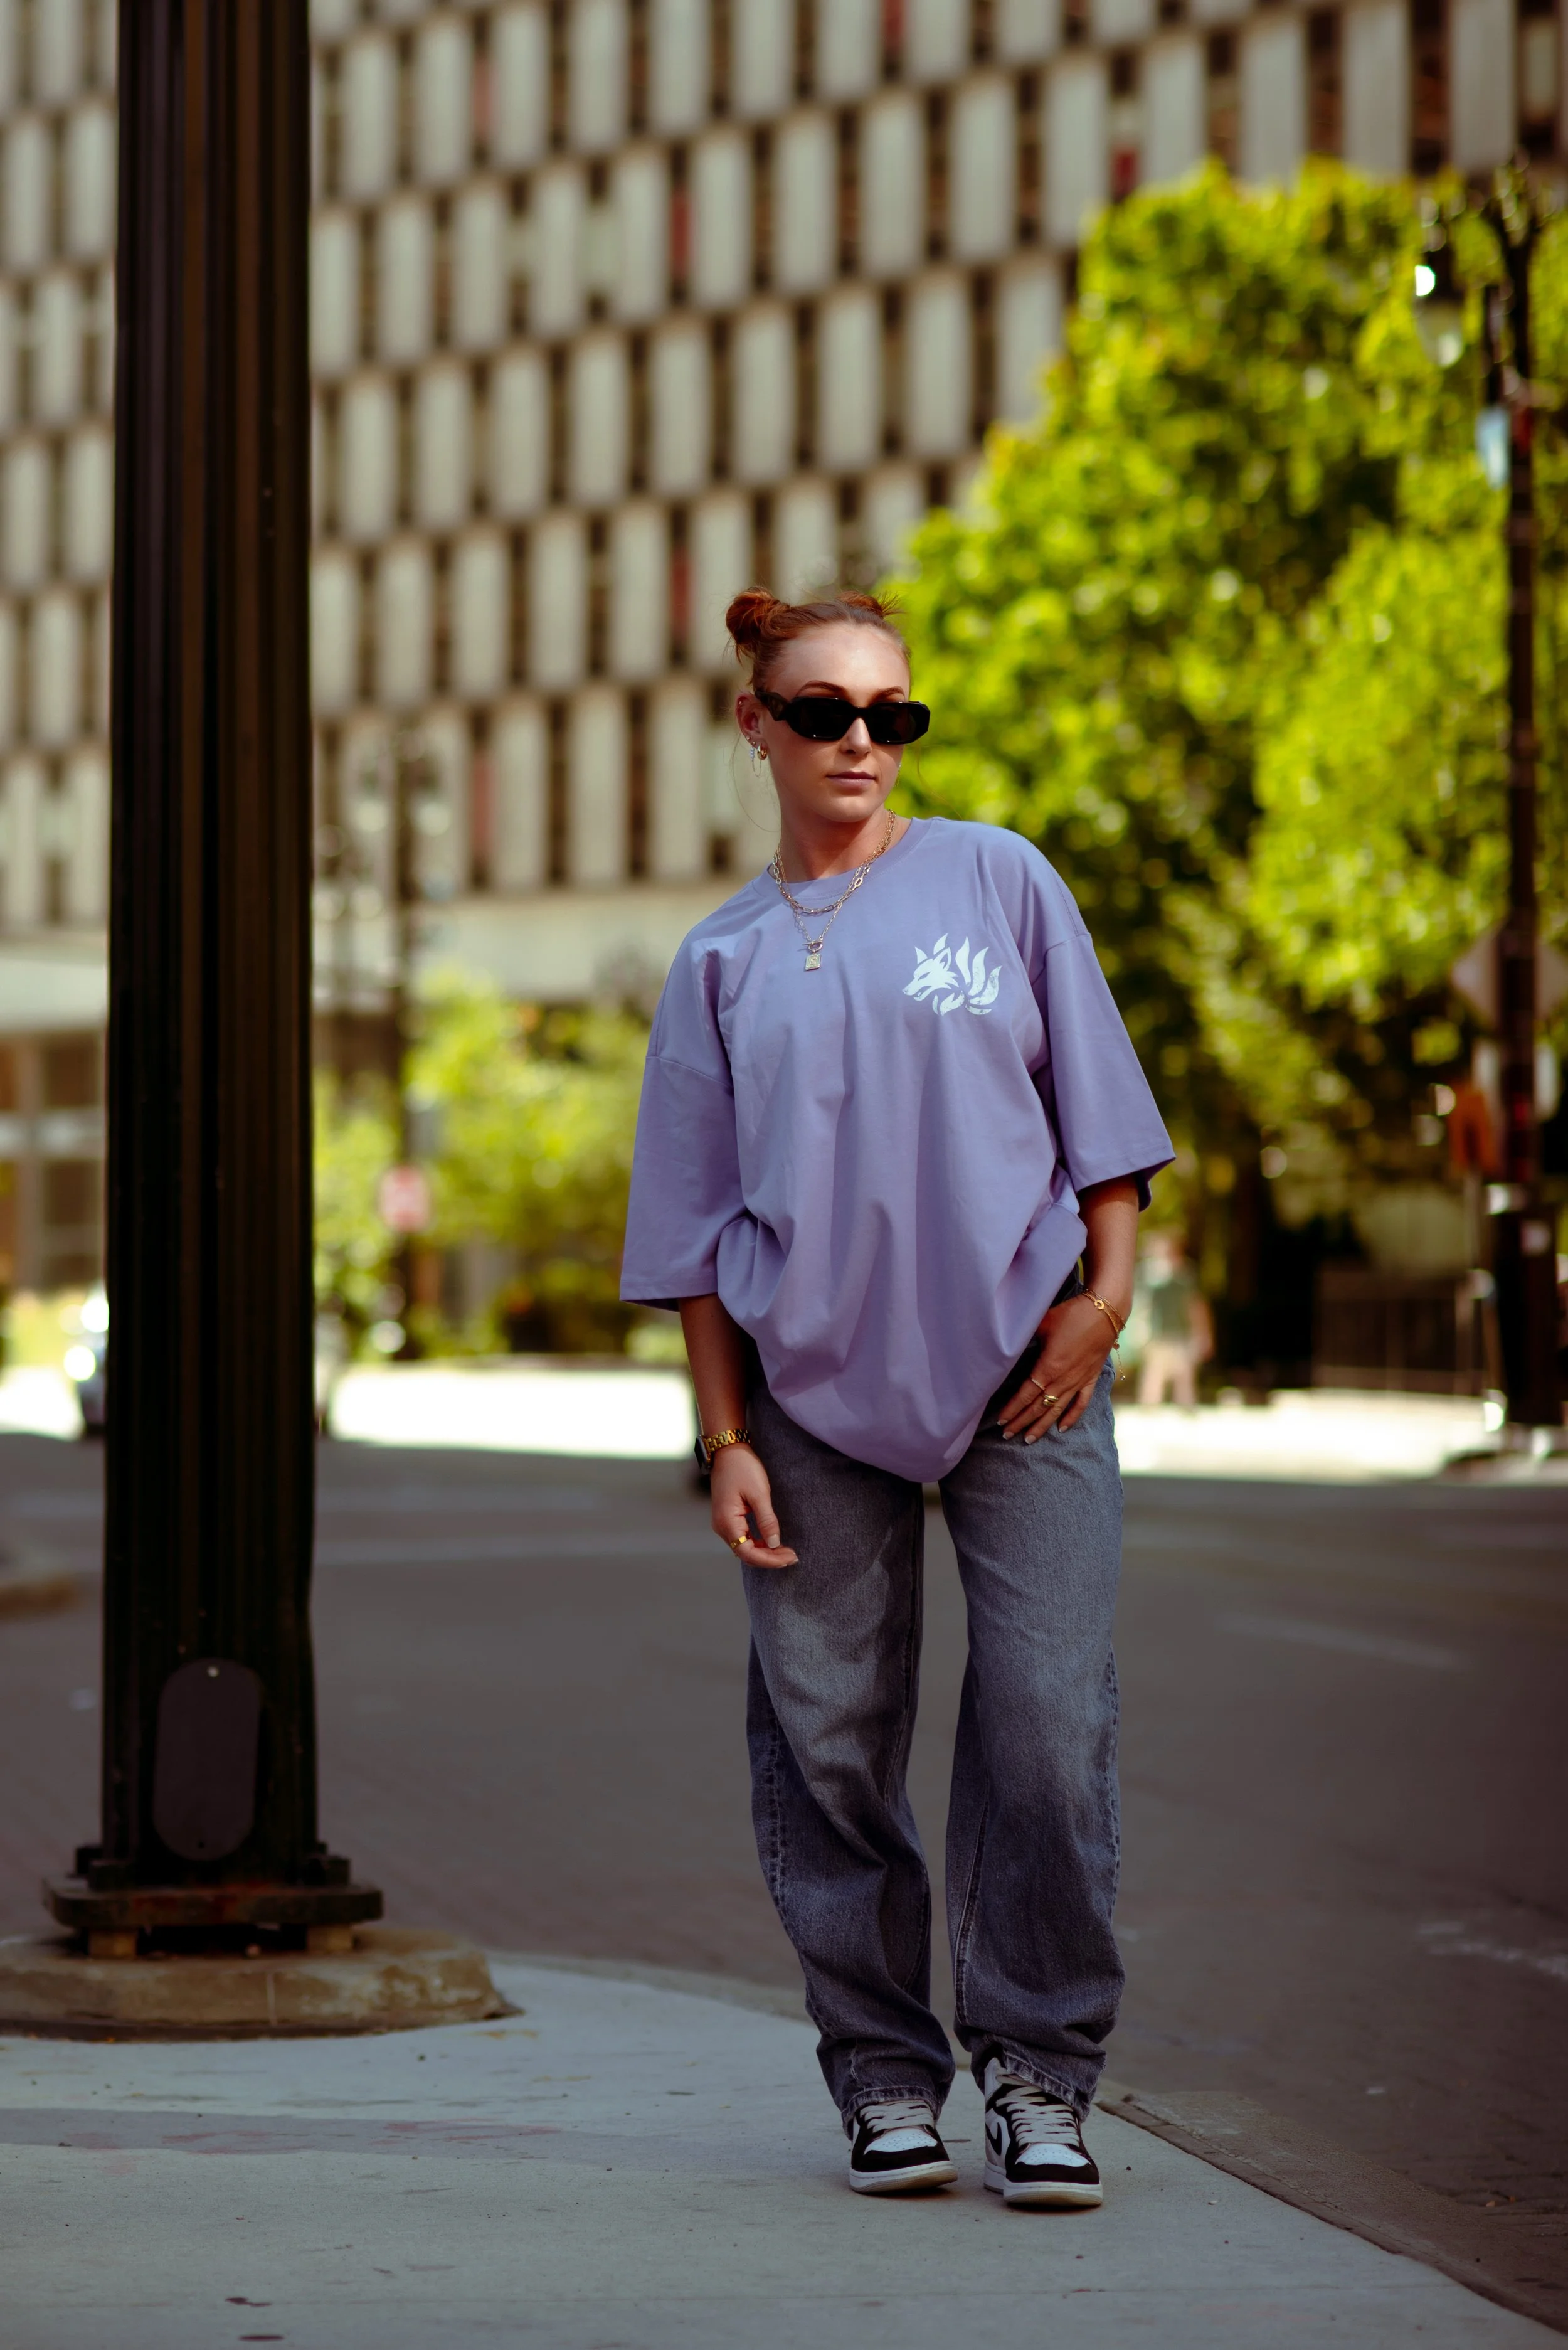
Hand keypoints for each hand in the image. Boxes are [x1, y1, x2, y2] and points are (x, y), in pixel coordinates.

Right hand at [710, 1444, 797, 1568]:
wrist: (727, 1450)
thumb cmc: (742, 1468)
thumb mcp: (759, 1493)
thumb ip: (767, 1520)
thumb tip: (774, 1544)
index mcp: (727, 1522)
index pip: (748, 1552)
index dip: (769, 1559)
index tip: (789, 1557)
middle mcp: (722, 1527)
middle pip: (746, 1553)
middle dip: (769, 1558)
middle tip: (792, 1557)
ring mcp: (723, 1523)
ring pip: (744, 1548)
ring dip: (765, 1552)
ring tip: (786, 1552)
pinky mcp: (728, 1518)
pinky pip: (743, 1538)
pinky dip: (758, 1543)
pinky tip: (772, 1543)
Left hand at [997, 1295, 1118, 1443]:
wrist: (1105, 1312)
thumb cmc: (1071, 1314)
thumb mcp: (1043, 1323)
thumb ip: (1026, 1337)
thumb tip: (1009, 1343)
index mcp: (1048, 1367)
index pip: (1025, 1395)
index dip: (1012, 1409)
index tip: (1001, 1420)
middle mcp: (1063, 1380)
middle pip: (1038, 1407)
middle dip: (1021, 1422)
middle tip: (1006, 1434)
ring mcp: (1078, 1381)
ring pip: (1057, 1410)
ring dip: (1042, 1426)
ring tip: (1029, 1439)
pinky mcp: (1091, 1379)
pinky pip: (1081, 1403)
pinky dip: (1071, 1417)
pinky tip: (1062, 1428)